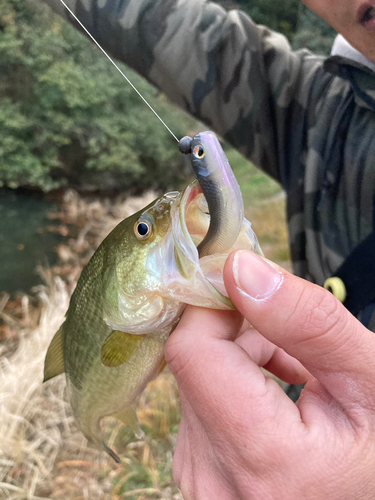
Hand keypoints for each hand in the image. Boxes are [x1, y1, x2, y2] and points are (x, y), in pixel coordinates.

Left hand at [165, 250, 374, 499]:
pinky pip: (198, 403)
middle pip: (194, 362)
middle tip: (294, 342)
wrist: (372, 494)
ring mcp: (200, 477)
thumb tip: (239, 268)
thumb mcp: (369, 378)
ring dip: (240, 358)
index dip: (213, 305)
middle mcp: (213, 475)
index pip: (191, 351)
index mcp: (259, 457)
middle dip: (240, 332)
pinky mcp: (199, 469)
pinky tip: (275, 393)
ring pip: (195, 379)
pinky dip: (233, 384)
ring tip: (296, 372)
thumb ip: (307, 322)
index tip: (247, 285)